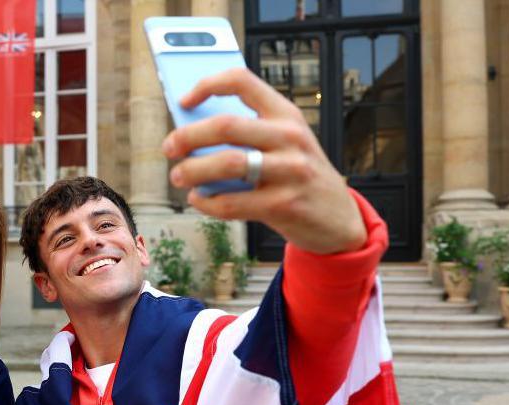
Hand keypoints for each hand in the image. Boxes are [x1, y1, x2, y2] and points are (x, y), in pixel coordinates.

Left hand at [161, 67, 366, 254]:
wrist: (338, 218)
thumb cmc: (298, 176)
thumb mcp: (284, 145)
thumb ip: (248, 135)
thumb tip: (190, 133)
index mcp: (286, 114)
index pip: (242, 81)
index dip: (206, 85)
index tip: (184, 101)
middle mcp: (290, 137)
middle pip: (225, 125)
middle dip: (187, 136)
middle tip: (170, 147)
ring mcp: (290, 171)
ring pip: (227, 163)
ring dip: (192, 170)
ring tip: (178, 176)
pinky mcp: (284, 204)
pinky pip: (232, 202)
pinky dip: (207, 202)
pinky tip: (199, 199)